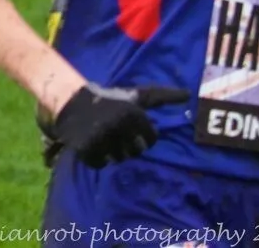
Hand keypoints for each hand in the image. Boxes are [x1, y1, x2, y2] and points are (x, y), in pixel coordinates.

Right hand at [50, 82, 188, 167]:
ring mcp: (101, 138)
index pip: (151, 140)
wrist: (69, 100)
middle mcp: (118, 126)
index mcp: (132, 113)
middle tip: (114, 131)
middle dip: (127, 144)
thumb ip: (161, 96)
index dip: (141, 135)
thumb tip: (189, 94)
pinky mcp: (85, 149)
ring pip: (118, 160)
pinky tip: (91, 142)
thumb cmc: (109, 98)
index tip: (128, 125)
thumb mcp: (135, 95)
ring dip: (111, 151)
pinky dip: (96, 157)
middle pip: (136, 152)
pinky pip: (100, 164)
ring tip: (102, 136)